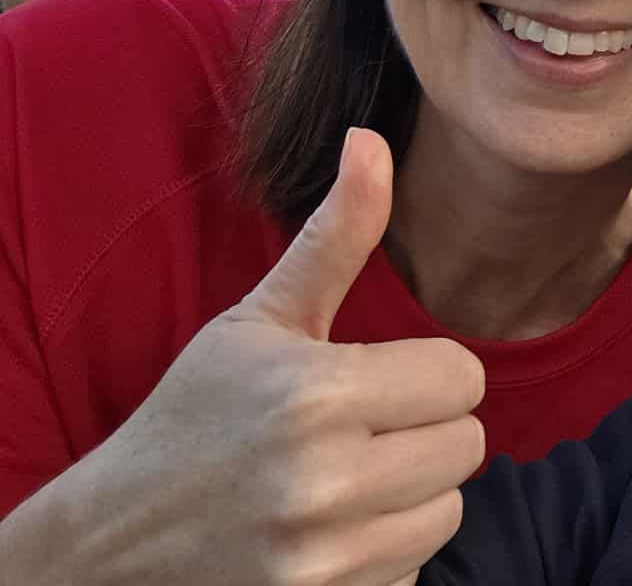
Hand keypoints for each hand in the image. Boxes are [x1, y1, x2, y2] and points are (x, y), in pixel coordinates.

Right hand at [22, 128, 484, 585]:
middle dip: (424, 433)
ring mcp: (323, 560)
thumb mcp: (261, 321)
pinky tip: (327, 536)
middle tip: (359, 431)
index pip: (464, 377)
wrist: (111, 545)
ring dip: (410, 496)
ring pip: (447, 512)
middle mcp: (323, 481)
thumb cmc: (196, 417)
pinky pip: (412, 571)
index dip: (426, 374)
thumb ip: (336, 236)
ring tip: (343, 482)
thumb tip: (371, 139)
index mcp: (317, 395)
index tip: (376, 379)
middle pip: (469, 446)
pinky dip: (382, 555)